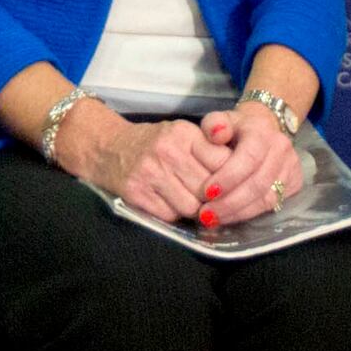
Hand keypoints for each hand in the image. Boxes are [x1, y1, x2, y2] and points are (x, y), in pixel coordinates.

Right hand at [99, 115, 232, 225]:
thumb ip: (208, 149)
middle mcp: (168, 152)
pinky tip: (169, 203)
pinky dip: (173, 214)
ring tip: (190, 202)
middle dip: (213, 199)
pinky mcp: (137, 194)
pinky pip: (169, 216)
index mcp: (184, 134)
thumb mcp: (182, 134)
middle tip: (211, 200)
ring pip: (191, 207)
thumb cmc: (154, 143)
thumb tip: (242, 176)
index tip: (230, 184)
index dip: (230, 178)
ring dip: (194, 210)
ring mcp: (150, 174)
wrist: (108, 148)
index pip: (223, 162)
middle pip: (209, 190)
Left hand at [196, 102, 303, 226]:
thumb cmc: (235, 129)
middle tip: (206, 214)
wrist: (262, 131)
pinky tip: (230, 216)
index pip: (249, 157)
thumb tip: (217, 133)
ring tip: (214, 219)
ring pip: (267, 199)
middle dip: (230, 202)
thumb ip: (214, 124)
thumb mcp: (220, 120)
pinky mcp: (295, 183)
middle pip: (258, 183)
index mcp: (262, 131)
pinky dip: (249, 214)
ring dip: (238, 212)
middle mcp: (281, 148)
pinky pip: (273, 205)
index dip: (228, 178)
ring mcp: (291, 167)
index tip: (207, 192)